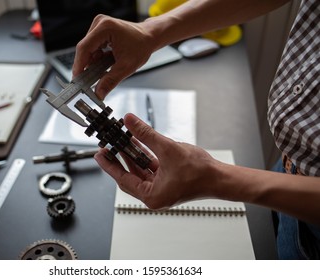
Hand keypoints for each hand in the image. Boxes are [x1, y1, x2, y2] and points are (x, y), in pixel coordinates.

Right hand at [73, 15, 155, 99]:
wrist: (149, 37)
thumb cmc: (142, 45)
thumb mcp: (126, 66)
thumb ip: (110, 81)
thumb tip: (99, 93)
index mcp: (105, 28)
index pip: (84, 48)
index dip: (79, 65)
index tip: (77, 78)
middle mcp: (99, 24)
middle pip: (84, 49)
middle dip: (87, 66)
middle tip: (88, 81)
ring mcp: (98, 26)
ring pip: (87, 50)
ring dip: (92, 63)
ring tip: (102, 71)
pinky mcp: (99, 31)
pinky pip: (92, 48)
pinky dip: (96, 58)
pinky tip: (104, 64)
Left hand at [94, 113, 220, 208]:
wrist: (220, 178)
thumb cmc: (200, 172)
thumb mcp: (167, 148)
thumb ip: (146, 134)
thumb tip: (130, 122)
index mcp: (151, 196)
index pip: (123, 179)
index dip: (109, 165)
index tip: (99, 155)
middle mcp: (154, 195)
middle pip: (129, 175)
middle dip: (119, 159)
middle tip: (107, 147)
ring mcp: (161, 188)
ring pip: (140, 170)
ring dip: (131, 156)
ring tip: (120, 141)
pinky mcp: (167, 181)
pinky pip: (150, 168)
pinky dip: (143, 156)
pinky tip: (137, 144)